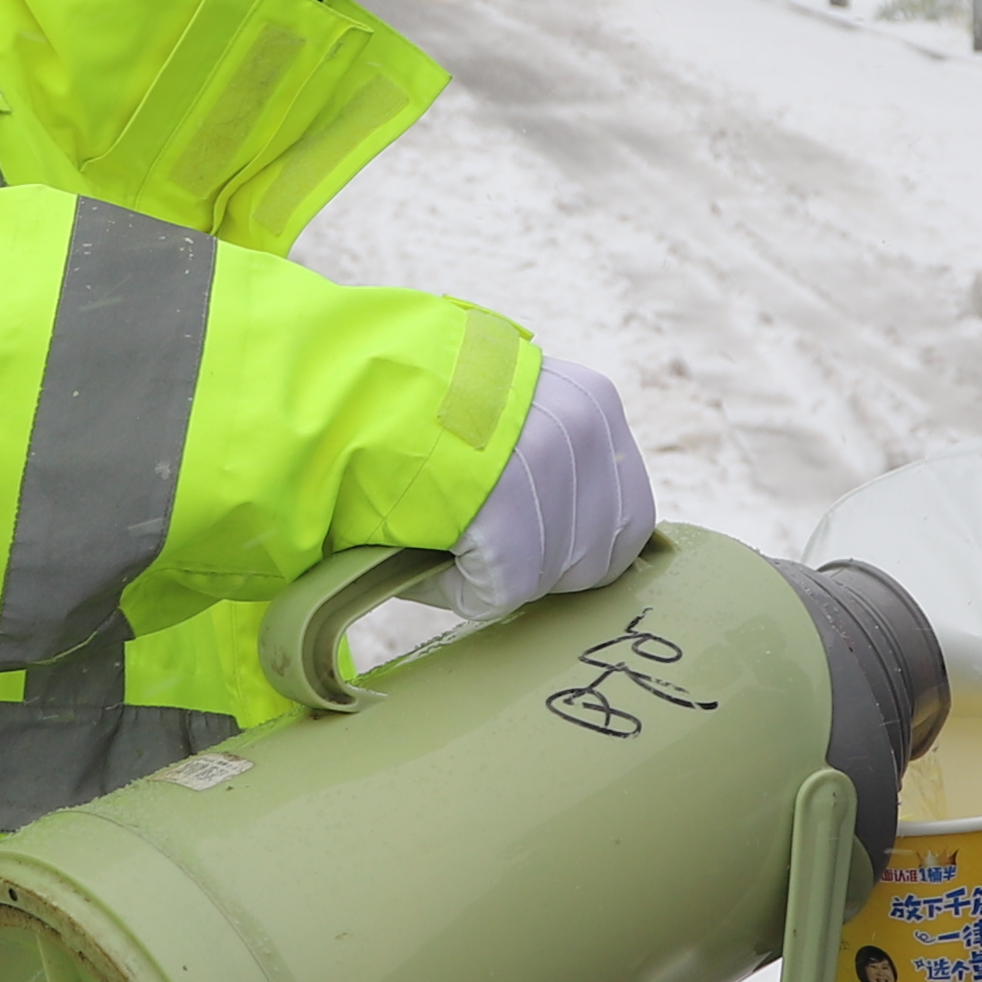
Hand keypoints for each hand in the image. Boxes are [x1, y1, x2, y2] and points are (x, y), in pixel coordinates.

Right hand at [431, 358, 655, 621]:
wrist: (351, 387)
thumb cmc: (411, 397)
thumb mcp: (506, 399)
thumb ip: (544, 450)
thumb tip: (556, 536)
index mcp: (595, 403)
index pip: (629, 509)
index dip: (579, 537)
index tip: (526, 531)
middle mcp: (588, 437)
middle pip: (605, 554)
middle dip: (550, 563)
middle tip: (487, 542)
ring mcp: (553, 484)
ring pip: (548, 578)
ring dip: (498, 573)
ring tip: (445, 529)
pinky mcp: (514, 535)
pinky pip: (495, 594)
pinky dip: (457, 586)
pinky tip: (426, 541)